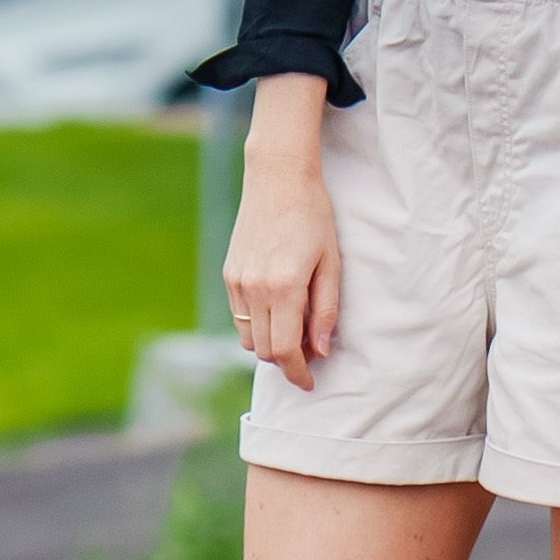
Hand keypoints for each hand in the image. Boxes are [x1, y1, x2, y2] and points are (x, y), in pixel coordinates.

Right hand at [224, 104, 340, 389]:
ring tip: (295, 327)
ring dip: (270, 343)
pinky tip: (277, 307)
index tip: (310, 382)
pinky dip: (256, 324)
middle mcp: (254, 289)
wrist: (278, 177)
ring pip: (248, 338)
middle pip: (265, 351)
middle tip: (311, 351)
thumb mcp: (330, 262)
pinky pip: (239, 316)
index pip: (286, 352)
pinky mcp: (228, 274)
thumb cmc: (313, 216)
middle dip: (287, 361)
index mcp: (284, 288)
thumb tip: (322, 351)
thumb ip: (325, 310)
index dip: (298, 374)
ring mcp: (237, 282)